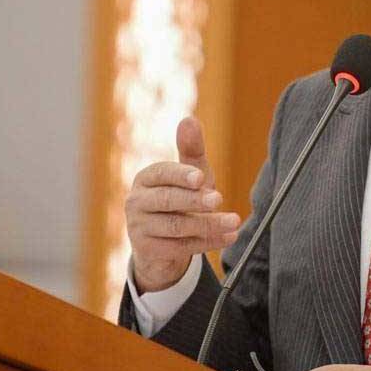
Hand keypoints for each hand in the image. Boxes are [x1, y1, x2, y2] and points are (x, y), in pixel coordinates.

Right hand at [126, 117, 241, 291]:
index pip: (162, 173)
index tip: (201, 177)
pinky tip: (227, 237)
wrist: (162, 243)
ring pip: (176, 226)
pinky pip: (180, 247)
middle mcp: (136, 201)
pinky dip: (207, 242)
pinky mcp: (147, 250)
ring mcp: (138, 227)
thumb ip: (191, 150)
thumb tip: (189, 120)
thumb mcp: (189, 175)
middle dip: (195, 200)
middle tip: (219, 199)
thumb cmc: (179, 200)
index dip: (181, 175)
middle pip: (167, 200)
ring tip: (234, 221)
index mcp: (146, 178)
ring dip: (208, 224)